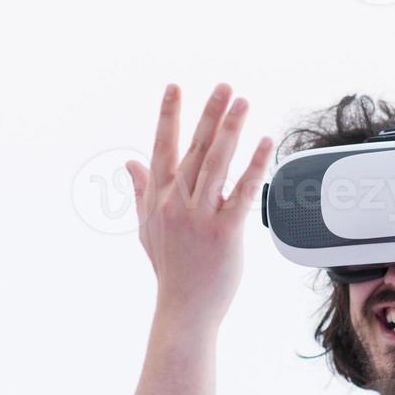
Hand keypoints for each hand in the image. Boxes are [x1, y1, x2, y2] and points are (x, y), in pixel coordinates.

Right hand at [125, 83, 273, 324]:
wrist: (183, 308)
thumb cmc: (170, 268)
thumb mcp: (147, 227)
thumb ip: (141, 191)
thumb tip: (130, 162)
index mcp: (159, 199)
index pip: (162, 148)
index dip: (168, 116)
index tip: (175, 87)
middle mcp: (177, 203)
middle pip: (194, 149)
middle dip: (209, 115)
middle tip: (224, 86)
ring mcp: (200, 217)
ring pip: (216, 164)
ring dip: (230, 130)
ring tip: (243, 102)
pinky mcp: (224, 232)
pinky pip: (242, 193)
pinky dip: (254, 166)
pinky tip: (265, 143)